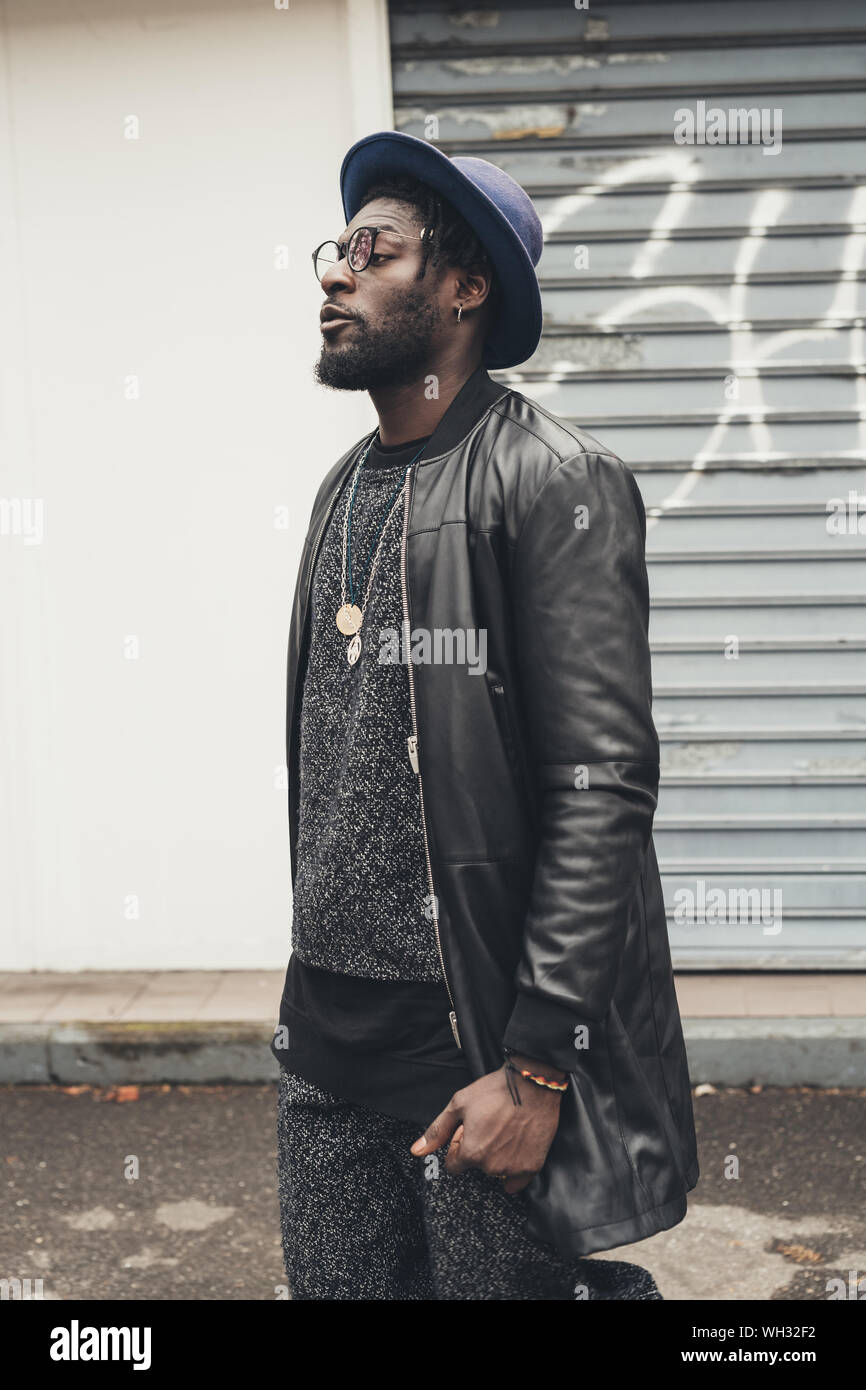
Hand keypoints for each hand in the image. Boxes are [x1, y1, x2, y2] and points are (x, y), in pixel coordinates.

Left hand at [409, 1055, 565, 1194]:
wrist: (532, 1084)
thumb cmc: (496, 1090)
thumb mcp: (459, 1104)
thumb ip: (437, 1131)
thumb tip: (417, 1151)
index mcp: (471, 1153)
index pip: (454, 1165)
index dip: (459, 1146)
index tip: (470, 1131)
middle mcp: (491, 1166)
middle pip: (476, 1165)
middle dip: (479, 1148)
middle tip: (490, 1125)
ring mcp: (513, 1169)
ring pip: (496, 1170)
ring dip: (497, 1155)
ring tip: (506, 1129)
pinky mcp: (532, 1167)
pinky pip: (516, 1181)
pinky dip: (514, 1168)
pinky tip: (516, 1147)